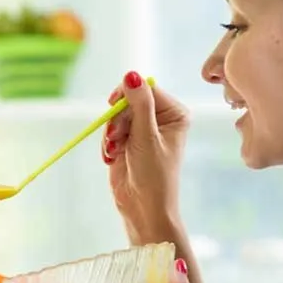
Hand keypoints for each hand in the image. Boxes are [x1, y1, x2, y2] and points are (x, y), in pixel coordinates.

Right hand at [102, 71, 188, 232]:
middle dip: (117, 119)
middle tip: (115, 138)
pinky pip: (111, 130)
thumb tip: (131, 74)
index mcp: (175, 113)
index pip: (146, 88)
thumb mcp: (146, 137)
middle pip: (129, 100)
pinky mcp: (129, 141)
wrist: (143, 208)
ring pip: (117, 115)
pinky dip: (108, 143)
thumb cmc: (153, 175)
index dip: (127, 95)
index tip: (113, 106)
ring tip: (114, 151)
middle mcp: (161, 118)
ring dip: (111, 133)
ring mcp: (144, 130)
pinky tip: (112, 158)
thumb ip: (139, 105)